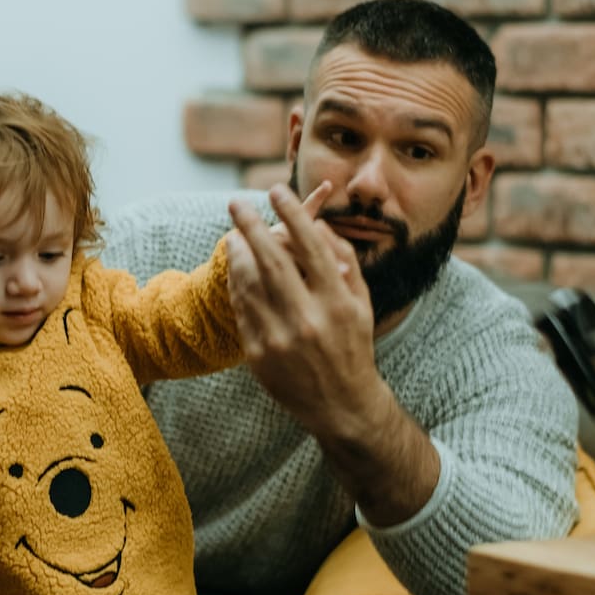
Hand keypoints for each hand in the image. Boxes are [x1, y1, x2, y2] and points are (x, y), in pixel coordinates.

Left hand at [225, 182, 381, 443]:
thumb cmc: (353, 344)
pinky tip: (236, 269)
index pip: (310, 246)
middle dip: (251, 226)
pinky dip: (236, 284)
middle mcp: (308, 319)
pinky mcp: (259, 355)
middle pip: (272, 261)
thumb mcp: (361, 303)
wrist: (341, 404)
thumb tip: (317, 225)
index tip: (276, 190)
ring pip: (249, 284)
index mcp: (338, 302)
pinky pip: (242, 309)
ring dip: (237, 254)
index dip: (292, 214)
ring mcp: (280, 339)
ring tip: (233, 235)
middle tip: (235, 203)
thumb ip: (343, 262)